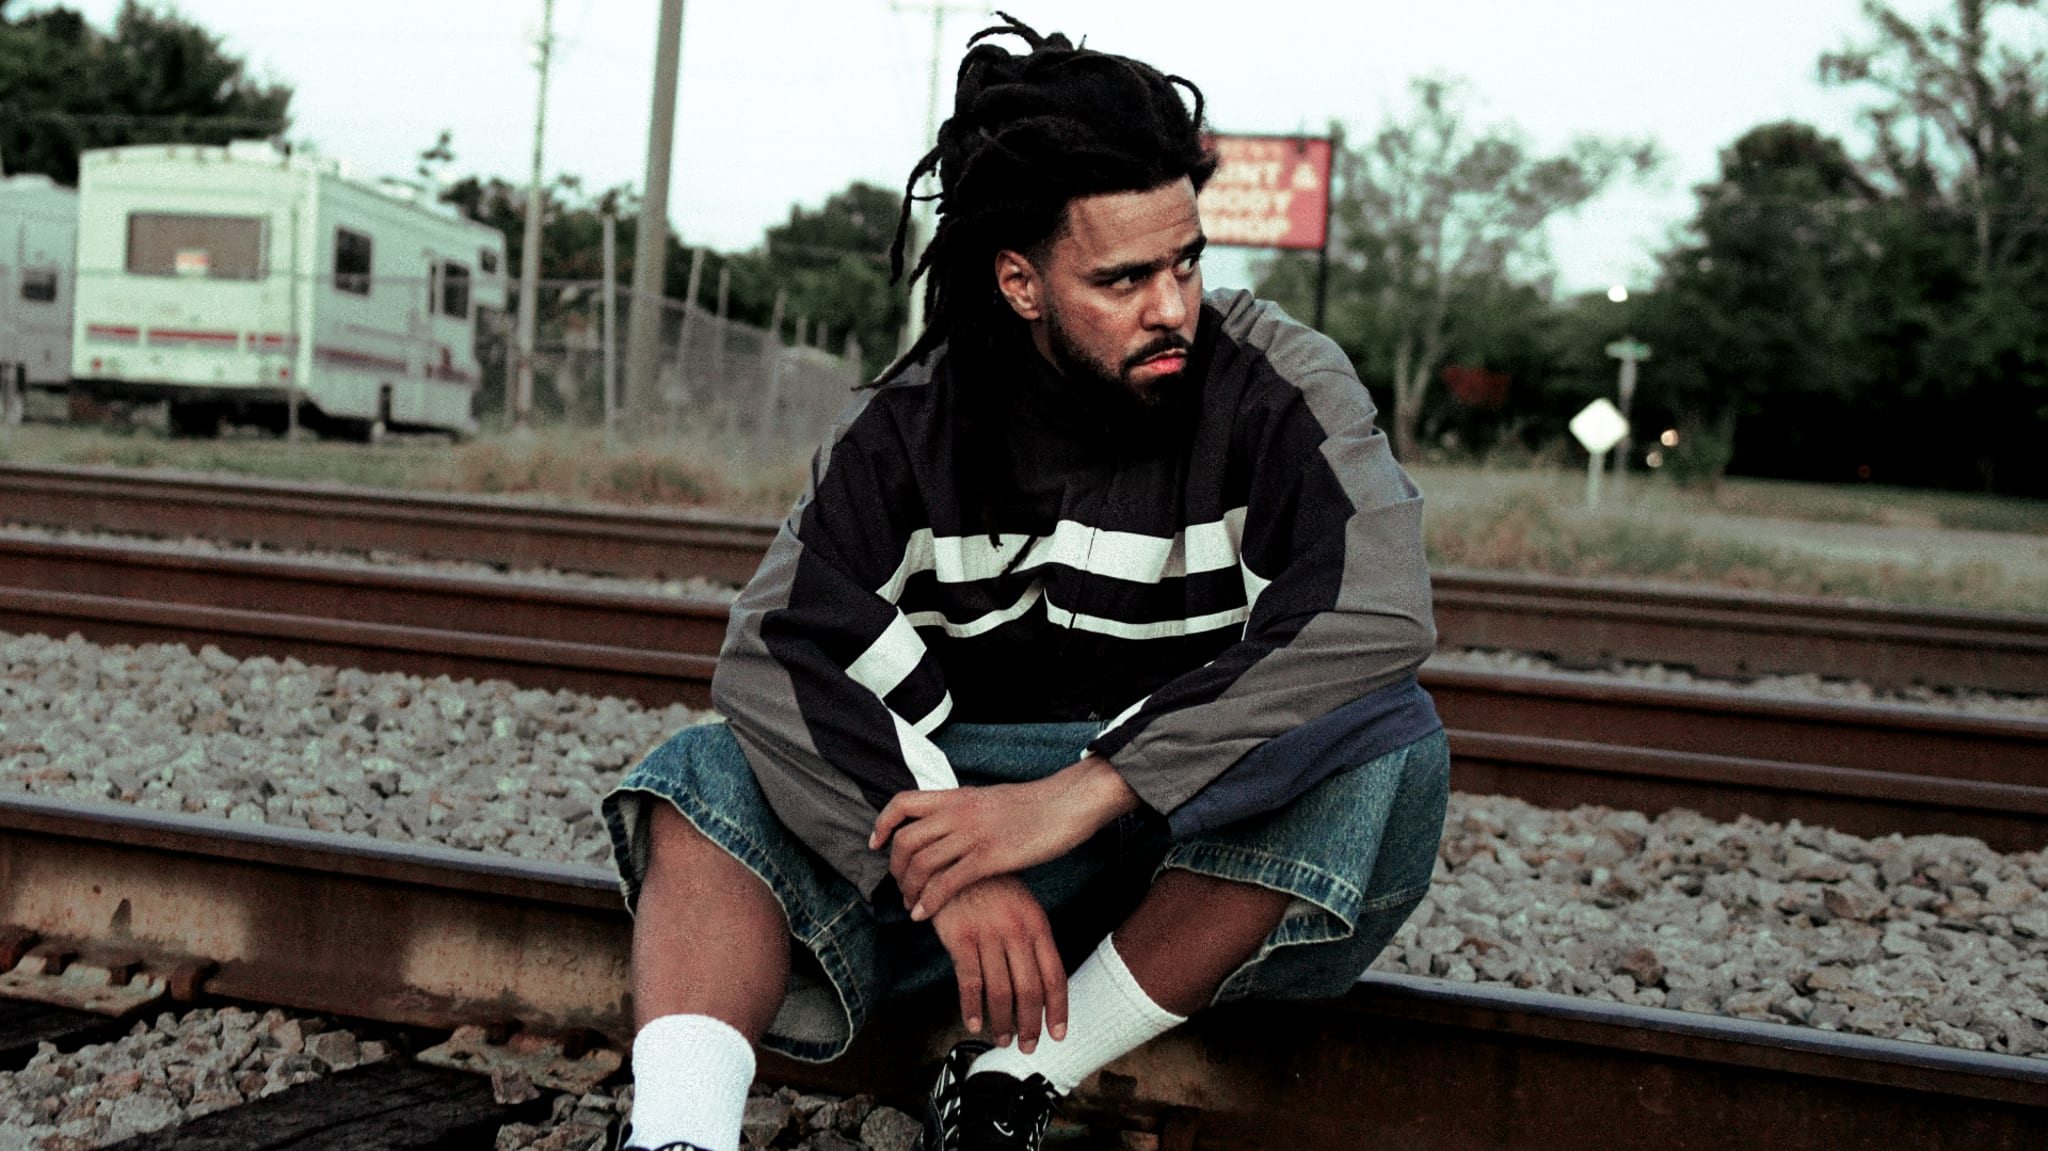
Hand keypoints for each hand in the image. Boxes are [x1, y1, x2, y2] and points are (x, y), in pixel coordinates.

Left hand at [871, 756, 1138, 920]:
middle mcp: (958, 812)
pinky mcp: (989, 857)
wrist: (1068, 803)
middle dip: (895, 869)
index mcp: (957, 796)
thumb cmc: (1035, 805)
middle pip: (906, 840)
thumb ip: (965, 810)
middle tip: (900, 888)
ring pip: (921, 864)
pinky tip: (924, 916)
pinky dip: (929, 902)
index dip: (883, 824)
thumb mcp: (990, 799)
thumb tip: (949, 822)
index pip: (903, 803)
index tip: (876, 844)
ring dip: (909, 890)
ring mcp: (972, 834)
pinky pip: (946, 883)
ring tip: (911, 906)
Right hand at [930, 875, 1067, 1051]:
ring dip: (1003, 1022)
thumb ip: (1033, 940)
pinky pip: (970, 982)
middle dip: (1031, 1024)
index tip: (1058, 1033)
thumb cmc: (990, 885)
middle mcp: (1017, 932)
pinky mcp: (961, 938)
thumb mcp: (1022, 905)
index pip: (1054, 976)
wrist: (954, 860)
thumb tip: (1042, 980)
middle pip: (1030, 990)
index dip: (1058, 1009)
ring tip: (1002, 1039)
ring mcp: (989, 935)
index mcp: (1037, 925)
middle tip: (1028, 1046)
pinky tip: (974, 1023)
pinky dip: (972, 1008)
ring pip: (1001, 991)